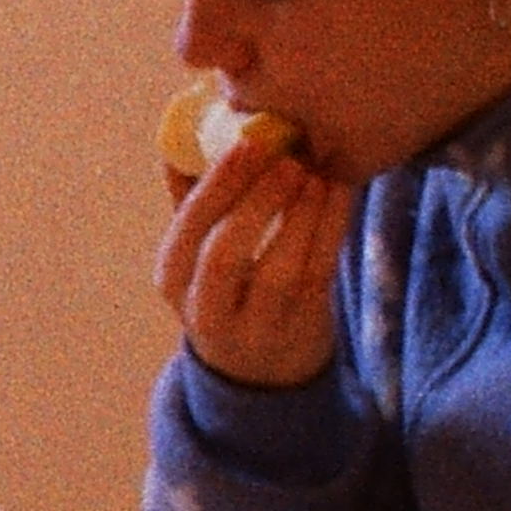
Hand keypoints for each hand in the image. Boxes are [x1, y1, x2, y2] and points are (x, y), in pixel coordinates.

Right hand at [157, 137, 347, 388]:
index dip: (218, 185)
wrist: (260, 370)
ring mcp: (257, 324)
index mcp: (173, 278)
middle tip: (287, 159)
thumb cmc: (226, 289)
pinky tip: (338, 189)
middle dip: (257, 202)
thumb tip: (182, 141)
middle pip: (224, 255)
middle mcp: (207, 309)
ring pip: (279, 268)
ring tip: (314, 173)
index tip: (247, 143)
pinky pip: (319, 270)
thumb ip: (190, 203)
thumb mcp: (196, 256)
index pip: (188, 230)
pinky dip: (332, 225)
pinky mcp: (303, 324)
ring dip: (300, 214)